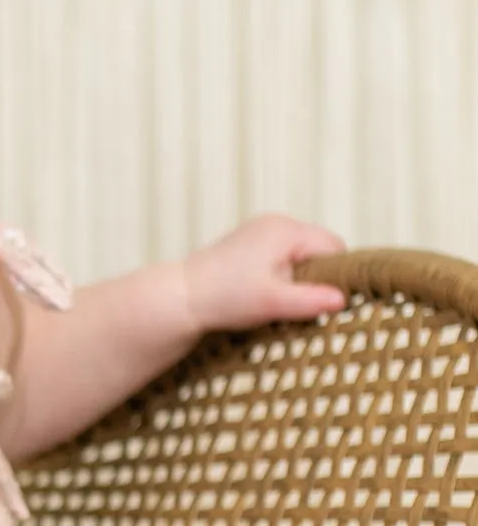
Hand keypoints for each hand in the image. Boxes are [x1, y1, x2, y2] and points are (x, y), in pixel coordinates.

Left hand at [181, 214, 347, 334]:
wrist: (181, 296)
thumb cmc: (225, 298)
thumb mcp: (272, 303)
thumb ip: (309, 300)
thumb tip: (343, 299)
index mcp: (285, 230)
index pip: (334, 246)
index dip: (337, 274)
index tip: (326, 299)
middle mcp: (275, 222)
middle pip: (319, 248)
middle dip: (317, 275)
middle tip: (301, 302)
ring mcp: (261, 230)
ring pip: (301, 253)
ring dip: (299, 277)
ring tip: (281, 299)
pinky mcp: (250, 243)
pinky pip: (283, 255)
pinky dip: (283, 274)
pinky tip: (267, 292)